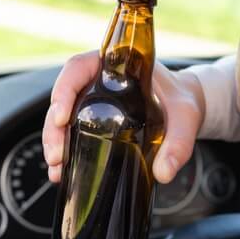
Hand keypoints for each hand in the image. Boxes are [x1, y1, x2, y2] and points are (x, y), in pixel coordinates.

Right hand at [42, 51, 204, 183]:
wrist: (184, 109)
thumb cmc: (182, 101)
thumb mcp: (186, 117)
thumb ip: (179, 143)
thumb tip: (163, 173)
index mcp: (115, 65)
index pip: (78, 67)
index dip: (63, 90)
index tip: (63, 118)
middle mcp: (98, 81)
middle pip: (63, 97)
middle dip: (54, 127)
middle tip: (57, 155)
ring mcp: (93, 101)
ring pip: (62, 117)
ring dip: (55, 141)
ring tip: (56, 168)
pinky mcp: (94, 120)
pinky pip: (72, 131)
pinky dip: (65, 150)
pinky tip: (61, 171)